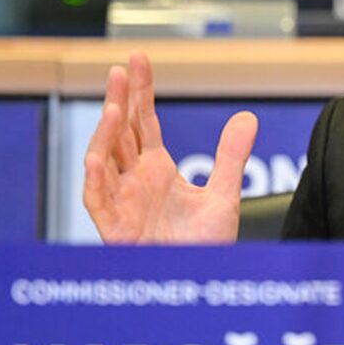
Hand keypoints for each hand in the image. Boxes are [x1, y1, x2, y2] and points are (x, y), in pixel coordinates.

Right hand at [82, 51, 258, 242]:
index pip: (144, 122)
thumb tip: (247, 117)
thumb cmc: (205, 246)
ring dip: (106, 135)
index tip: (138, 59)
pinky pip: (97, 202)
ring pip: (104, 162)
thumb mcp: (224, 195)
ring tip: (115, 108)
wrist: (200, 284)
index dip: (140, 91)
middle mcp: (134, 181)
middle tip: (120, 69)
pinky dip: (96, 182)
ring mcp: (121, 203)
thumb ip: (231, 156)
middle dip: (120, 101)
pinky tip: (98, 160)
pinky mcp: (114, 229)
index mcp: (156, 170)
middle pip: (122, 133)